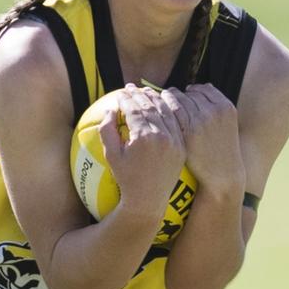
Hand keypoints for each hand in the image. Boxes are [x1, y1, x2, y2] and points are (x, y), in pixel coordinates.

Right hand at [98, 87, 186, 220]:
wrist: (148, 200)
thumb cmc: (125, 179)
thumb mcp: (111, 155)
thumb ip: (107, 130)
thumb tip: (110, 109)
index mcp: (143, 137)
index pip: (135, 109)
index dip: (127, 98)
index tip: (121, 92)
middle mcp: (162, 136)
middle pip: (151, 106)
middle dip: (140, 94)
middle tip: (131, 88)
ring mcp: (174, 141)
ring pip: (166, 112)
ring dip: (155, 99)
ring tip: (146, 92)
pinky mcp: (182, 147)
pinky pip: (176, 123)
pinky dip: (168, 113)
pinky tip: (161, 107)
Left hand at [161, 84, 244, 195]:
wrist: (223, 174)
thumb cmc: (221, 150)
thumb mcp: (226, 124)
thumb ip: (214, 106)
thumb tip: (199, 87)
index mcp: (225, 106)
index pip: (203, 88)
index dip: (192, 91)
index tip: (185, 97)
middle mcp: (214, 110)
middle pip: (189, 93)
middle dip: (179, 96)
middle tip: (168, 99)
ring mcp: (201, 120)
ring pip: (178, 99)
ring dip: (168, 100)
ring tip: (160, 104)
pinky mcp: (188, 131)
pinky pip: (171, 112)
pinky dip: (164, 110)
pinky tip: (159, 116)